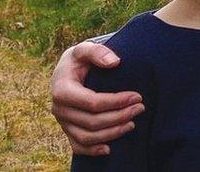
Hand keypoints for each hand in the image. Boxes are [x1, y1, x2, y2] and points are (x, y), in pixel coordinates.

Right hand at [49, 41, 144, 155]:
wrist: (68, 70)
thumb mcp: (84, 48)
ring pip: (87, 137)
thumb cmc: (79, 59)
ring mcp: (63, 122)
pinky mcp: (68, 130)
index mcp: (62, 90)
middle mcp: (59, 109)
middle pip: (92, 121)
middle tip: (140, 108)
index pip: (92, 102)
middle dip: (119, 117)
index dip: (116, 102)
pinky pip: (77, 146)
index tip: (137, 96)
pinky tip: (109, 149)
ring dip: (112, 133)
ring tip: (132, 124)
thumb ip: (97, 51)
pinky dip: (92, 151)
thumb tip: (115, 62)